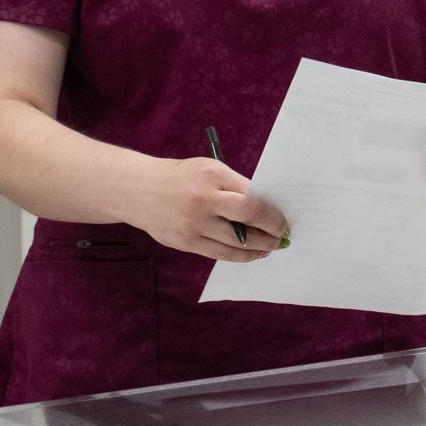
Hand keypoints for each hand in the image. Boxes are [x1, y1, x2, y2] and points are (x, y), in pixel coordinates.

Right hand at [130, 157, 289, 262]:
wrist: (140, 190)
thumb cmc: (184, 177)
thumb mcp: (210, 170)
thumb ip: (235, 186)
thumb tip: (266, 208)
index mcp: (213, 176)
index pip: (252, 196)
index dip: (272, 211)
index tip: (285, 218)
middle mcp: (203, 200)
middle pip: (247, 219)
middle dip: (271, 230)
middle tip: (284, 235)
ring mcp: (193, 224)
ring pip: (235, 243)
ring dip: (259, 248)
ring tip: (272, 248)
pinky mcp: (185, 242)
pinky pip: (219, 254)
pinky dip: (240, 256)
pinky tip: (252, 254)